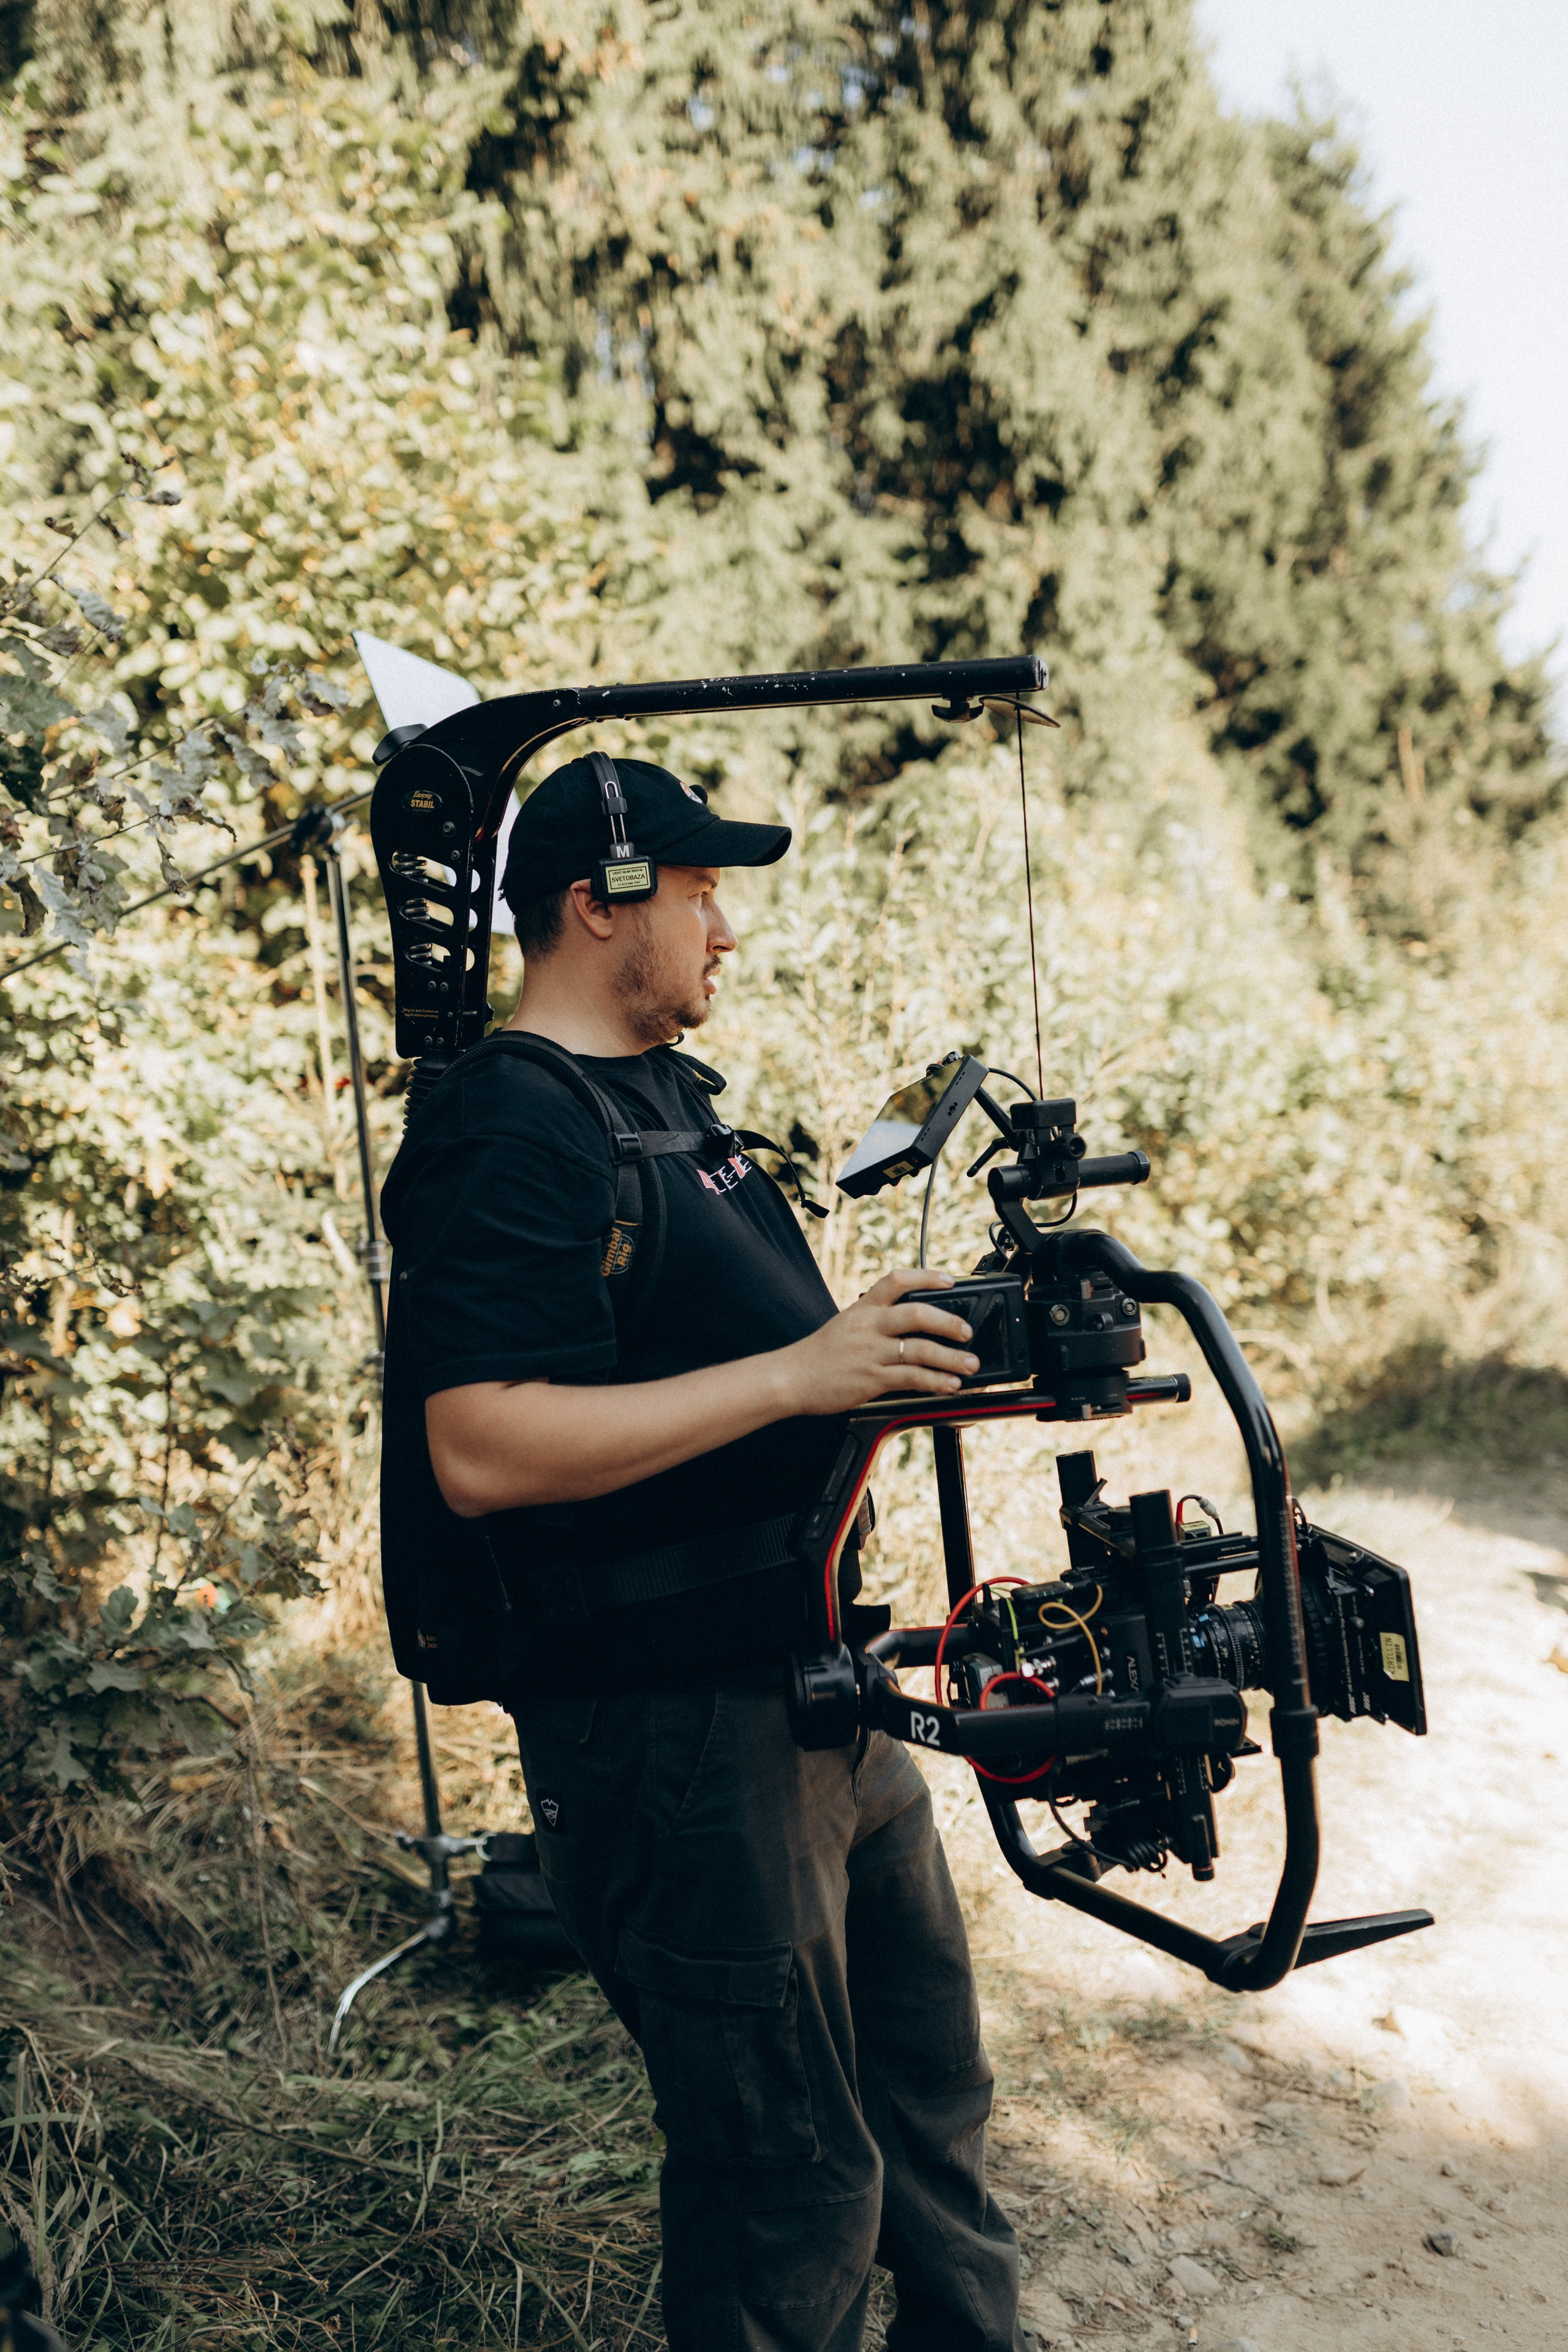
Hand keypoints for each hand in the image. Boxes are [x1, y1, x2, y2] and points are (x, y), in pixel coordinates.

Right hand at [777, 1268, 977, 1416]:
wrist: (790, 1377)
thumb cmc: (820, 1354)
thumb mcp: (847, 1324)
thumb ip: (878, 1321)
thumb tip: (916, 1325)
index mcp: (862, 1307)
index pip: (896, 1280)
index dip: (926, 1277)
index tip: (949, 1280)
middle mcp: (868, 1325)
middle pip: (916, 1314)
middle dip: (948, 1322)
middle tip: (968, 1331)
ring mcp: (870, 1352)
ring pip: (919, 1349)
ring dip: (951, 1358)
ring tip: (970, 1364)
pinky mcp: (871, 1378)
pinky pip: (911, 1378)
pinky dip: (935, 1382)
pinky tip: (949, 1385)